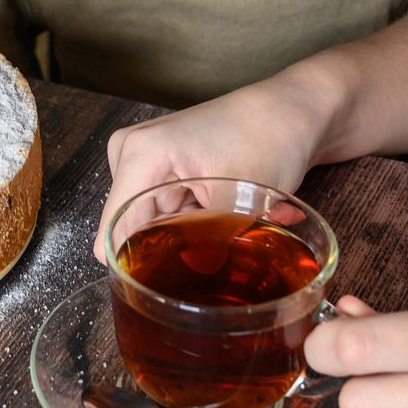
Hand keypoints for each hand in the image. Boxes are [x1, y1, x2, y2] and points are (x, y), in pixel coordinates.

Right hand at [93, 83, 322, 261]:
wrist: (292, 111)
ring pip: (151, 225)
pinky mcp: (159, 167)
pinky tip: (233, 212)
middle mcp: (131, 154)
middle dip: (173, 249)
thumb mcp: (237, 200)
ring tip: (236, 221)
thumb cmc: (269, 136)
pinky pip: (166, 212)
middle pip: (131, 229)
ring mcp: (144, 160)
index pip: (114, 230)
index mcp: (141, 155)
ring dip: (191, 234)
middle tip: (224, 243)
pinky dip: (198, 220)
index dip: (137, 266)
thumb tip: (183, 295)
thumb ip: (202, 246)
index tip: (171, 284)